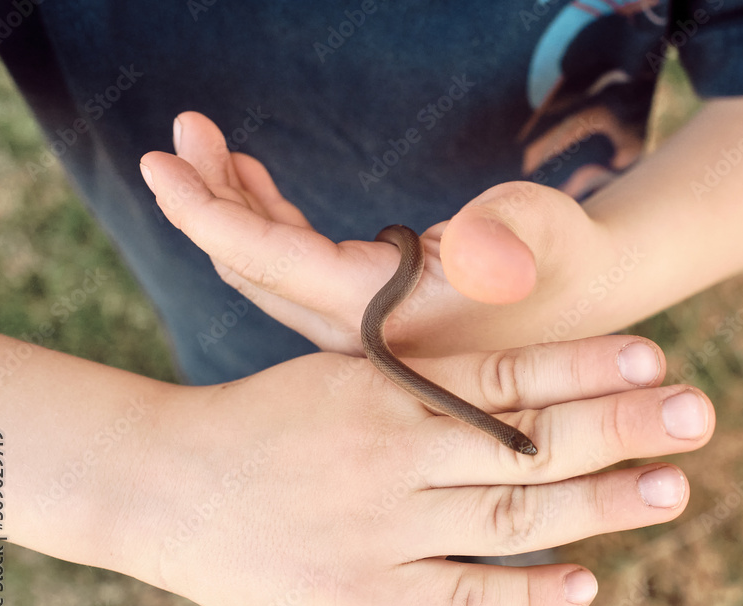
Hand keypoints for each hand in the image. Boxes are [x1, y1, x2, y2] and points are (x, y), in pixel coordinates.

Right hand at [125, 335, 712, 605]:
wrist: (162, 483)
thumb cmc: (260, 423)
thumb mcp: (337, 378)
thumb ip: (415, 382)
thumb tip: (507, 388)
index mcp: (387, 389)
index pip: (506, 374)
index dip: (585, 364)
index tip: (656, 355)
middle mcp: (395, 452)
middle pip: (531, 440)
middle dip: (622, 426)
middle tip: (700, 413)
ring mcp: (384, 527)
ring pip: (514, 513)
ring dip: (601, 503)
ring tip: (674, 488)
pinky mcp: (366, 596)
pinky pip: (466, 594)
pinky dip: (529, 591)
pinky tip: (585, 580)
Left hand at [139, 112, 641, 356]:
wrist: (583, 304)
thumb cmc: (565, 258)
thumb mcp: (543, 233)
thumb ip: (509, 237)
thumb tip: (480, 250)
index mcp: (386, 320)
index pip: (275, 263)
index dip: (210, 211)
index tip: (158, 162)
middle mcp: (359, 336)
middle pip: (256, 267)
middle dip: (210, 197)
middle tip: (181, 133)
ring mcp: (359, 331)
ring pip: (271, 270)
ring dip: (236, 206)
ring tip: (207, 144)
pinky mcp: (368, 315)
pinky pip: (298, 271)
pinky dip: (270, 223)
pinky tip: (254, 184)